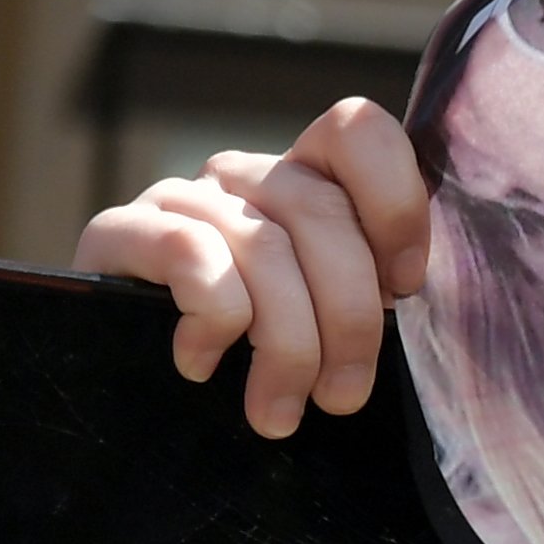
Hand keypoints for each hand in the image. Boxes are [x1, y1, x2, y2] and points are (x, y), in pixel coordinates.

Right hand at [72, 96, 431, 440]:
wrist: (134, 391)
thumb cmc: (260, 363)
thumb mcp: (334, 325)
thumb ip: (379, 293)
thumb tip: (424, 298)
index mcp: (311, 182)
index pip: (359, 132)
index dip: (396, 205)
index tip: (407, 287)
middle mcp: (248, 176)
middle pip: (323, 214)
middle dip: (349, 320)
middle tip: (343, 397)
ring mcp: (184, 198)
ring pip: (266, 248)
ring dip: (287, 346)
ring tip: (282, 411)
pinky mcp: (120, 231)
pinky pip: (193, 257)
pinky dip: (213, 321)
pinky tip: (202, 365)